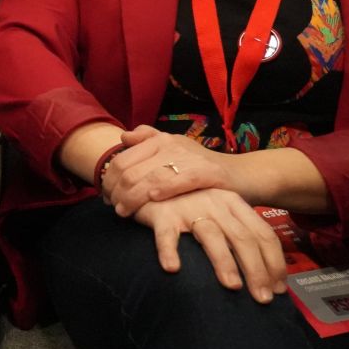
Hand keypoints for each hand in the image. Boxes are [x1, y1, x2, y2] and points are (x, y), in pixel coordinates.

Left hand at [103, 125, 235, 215]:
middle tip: (113, 208)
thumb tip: (122, 136)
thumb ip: (147, 140)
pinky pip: (180, 180)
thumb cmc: (200, 167)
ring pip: (150, 177)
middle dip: (117, 192)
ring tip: (124, 212)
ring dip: (133, 197)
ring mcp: (189, 158)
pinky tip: (152, 199)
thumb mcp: (173, 150)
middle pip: (131, 170)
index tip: (106, 197)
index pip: (121, 160)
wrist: (242, 174)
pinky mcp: (208, 172)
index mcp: (159, 140)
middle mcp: (171, 145)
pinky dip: (163, 189)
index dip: (109, 180)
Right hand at [133, 187, 285, 303]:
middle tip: (263, 298)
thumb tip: (264, 271)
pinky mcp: (162, 214)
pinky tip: (172, 268)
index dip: (275, 262)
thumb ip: (237, 229)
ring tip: (233, 287)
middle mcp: (215, 204)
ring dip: (224, 263)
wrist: (151, 180)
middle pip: (243, 238)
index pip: (263, 233)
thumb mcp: (218, 208)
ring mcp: (188, 207)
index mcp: (233, 202)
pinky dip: (169, 251)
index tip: (280, 288)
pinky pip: (167, 234)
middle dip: (257, 270)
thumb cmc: (188, 200)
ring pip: (212, 236)